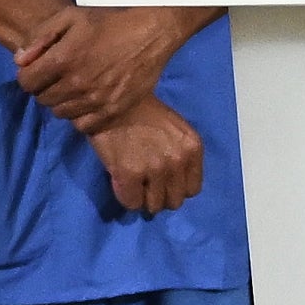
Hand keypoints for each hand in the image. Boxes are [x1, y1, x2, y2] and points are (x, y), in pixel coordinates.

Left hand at [15, 7, 186, 136]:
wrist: (151, 34)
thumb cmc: (108, 21)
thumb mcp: (70, 16)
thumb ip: (39, 36)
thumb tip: (20, 61)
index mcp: (63, 59)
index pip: (26, 83)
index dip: (28, 76)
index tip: (38, 70)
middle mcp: (77, 84)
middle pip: (43, 100)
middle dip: (44, 88)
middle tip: (57, 78)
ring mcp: (96, 100)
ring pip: (61, 114)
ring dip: (62, 103)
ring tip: (73, 88)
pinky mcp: (113, 112)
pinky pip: (83, 126)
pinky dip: (80, 117)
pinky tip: (87, 102)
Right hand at [92, 100, 205, 215]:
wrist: (112, 98)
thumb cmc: (141, 111)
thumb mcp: (174, 129)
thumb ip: (178, 154)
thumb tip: (171, 184)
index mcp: (192, 147)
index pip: (192, 189)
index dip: (175, 188)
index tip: (162, 182)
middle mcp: (178, 160)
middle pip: (175, 201)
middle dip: (159, 195)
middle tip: (145, 184)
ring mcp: (155, 169)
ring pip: (154, 206)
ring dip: (142, 198)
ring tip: (133, 182)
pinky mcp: (130, 174)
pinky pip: (132, 203)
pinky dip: (125, 196)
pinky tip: (120, 181)